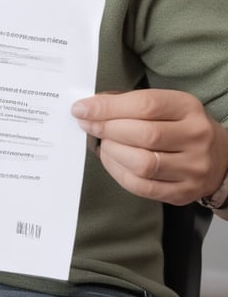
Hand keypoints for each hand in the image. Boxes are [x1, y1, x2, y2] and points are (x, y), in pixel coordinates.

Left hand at [71, 89, 227, 204]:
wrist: (218, 157)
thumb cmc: (178, 125)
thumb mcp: (163, 104)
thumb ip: (128, 103)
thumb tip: (89, 107)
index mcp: (187, 108)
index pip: (145, 105)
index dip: (108, 107)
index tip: (82, 109)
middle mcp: (195, 137)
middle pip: (143, 134)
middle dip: (106, 129)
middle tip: (88, 125)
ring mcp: (193, 168)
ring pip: (142, 164)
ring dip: (112, 152)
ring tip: (103, 144)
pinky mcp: (184, 193)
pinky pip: (142, 187)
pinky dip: (118, 173)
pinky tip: (112, 161)